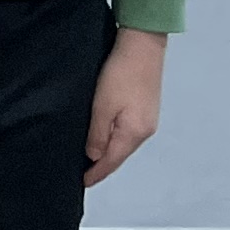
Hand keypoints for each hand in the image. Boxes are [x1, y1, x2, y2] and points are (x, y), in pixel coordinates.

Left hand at [84, 28, 167, 185]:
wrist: (142, 45)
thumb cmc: (121, 73)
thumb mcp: (101, 106)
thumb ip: (97, 134)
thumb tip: (93, 156)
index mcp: (134, 133)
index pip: (111, 162)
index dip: (95, 174)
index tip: (82, 184)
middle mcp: (145, 131)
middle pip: (119, 155)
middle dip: (101, 166)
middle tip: (82, 174)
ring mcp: (148, 120)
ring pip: (123, 144)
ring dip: (107, 152)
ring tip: (89, 159)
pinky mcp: (146, 109)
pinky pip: (127, 132)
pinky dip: (114, 138)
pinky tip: (104, 137)